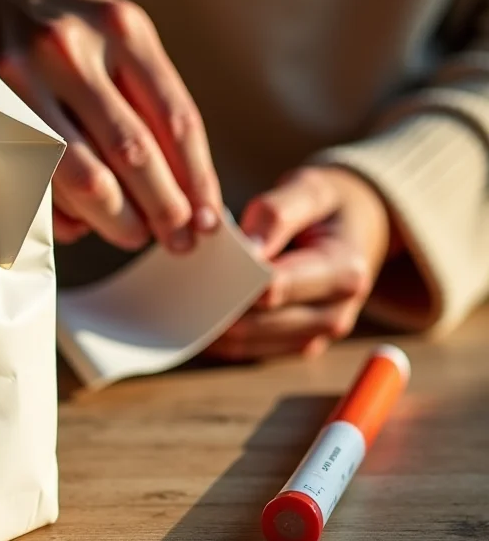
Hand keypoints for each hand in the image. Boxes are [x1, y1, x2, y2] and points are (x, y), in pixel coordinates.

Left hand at [206, 167, 391, 361]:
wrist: (358, 226)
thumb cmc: (327, 204)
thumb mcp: (309, 189)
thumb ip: (277, 213)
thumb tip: (248, 248)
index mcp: (345, 272)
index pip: (276, 286)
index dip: (234, 277)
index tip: (201, 259)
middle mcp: (336, 313)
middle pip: (257, 320)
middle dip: (217, 299)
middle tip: (181, 278)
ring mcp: (317, 335)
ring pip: (247, 342)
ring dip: (214, 321)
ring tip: (187, 291)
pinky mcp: (298, 344)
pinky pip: (248, 350)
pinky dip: (222, 333)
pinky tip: (202, 307)